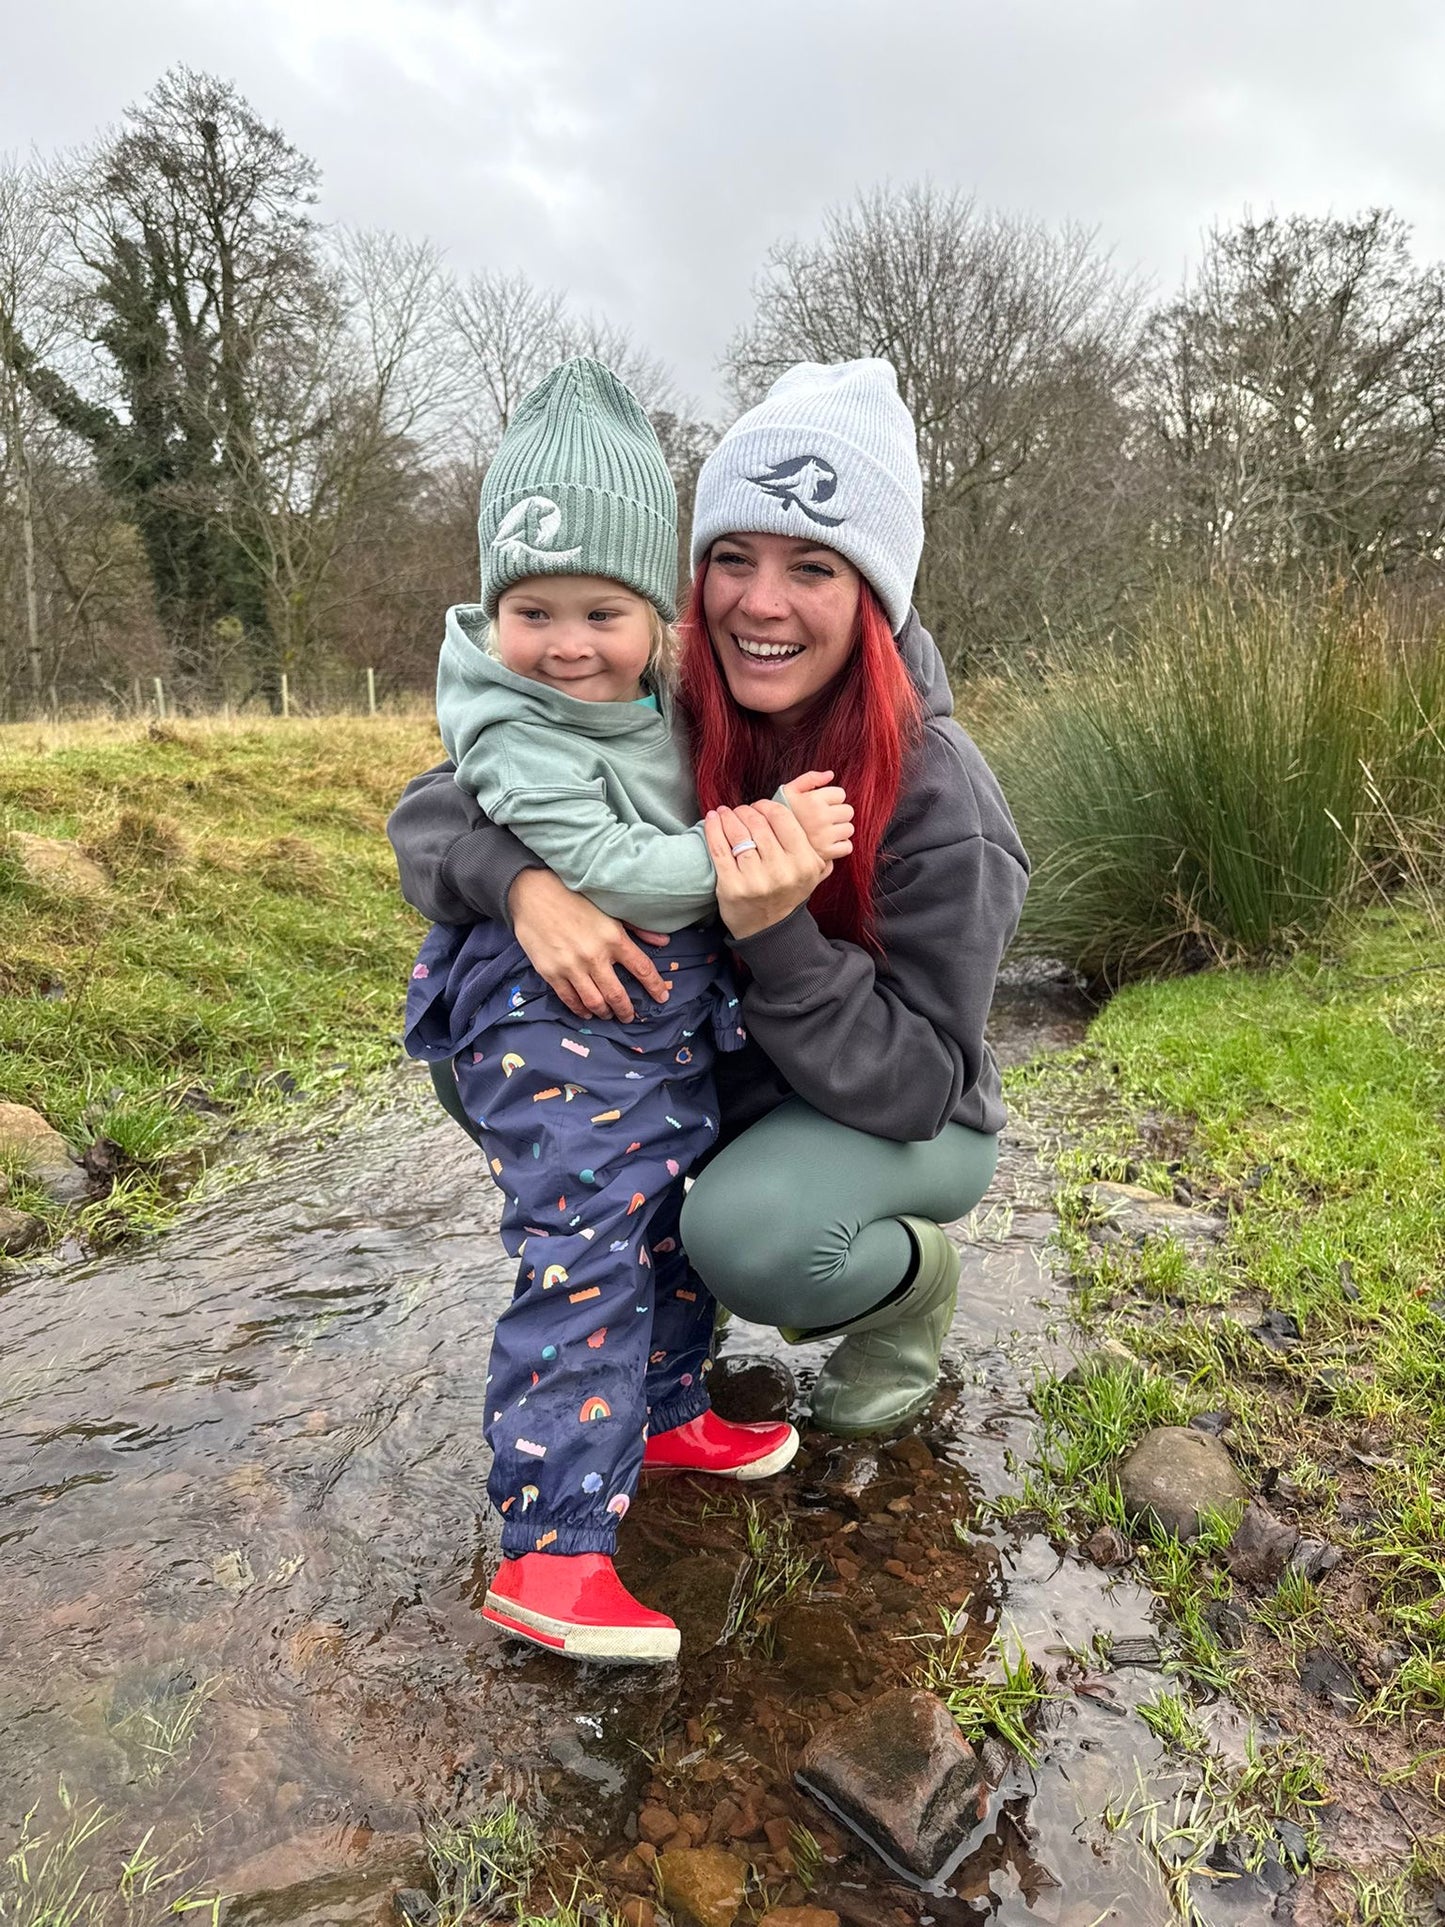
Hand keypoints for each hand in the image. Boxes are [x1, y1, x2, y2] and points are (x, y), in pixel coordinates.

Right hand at [507, 868, 670, 1020]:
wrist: (534, 893)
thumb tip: (664, 941)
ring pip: (594, 1002)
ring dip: (605, 1013)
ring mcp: (571, 967)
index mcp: (613, 938)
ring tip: (609, 1015)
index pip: (642, 969)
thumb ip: (638, 928)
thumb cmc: (574, 898)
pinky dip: (580, 1009)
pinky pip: (569, 999)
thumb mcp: (611, 908)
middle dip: (627, 1010)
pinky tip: (586, 1012)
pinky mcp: (551, 973)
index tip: (661, 997)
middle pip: (618, 995)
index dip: (654, 986)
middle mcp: (594, 956)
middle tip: (630, 1016)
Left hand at [703, 799, 832, 941]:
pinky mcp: (731, 886)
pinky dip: (713, 829)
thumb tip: (812, 816)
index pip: (783, 818)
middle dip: (746, 811)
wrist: (768, 930)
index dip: (767, 806)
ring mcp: (755, 879)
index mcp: (804, 862)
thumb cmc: (787, 894)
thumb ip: (818, 848)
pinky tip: (712, 819)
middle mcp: (781, 871)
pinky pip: (719, 849)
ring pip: (738, 833)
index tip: (759, 806)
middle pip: (758, 824)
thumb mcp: (812, 875)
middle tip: (740, 810)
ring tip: (725, 813)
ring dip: (728, 817)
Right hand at [779, 769, 853, 861]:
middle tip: (823, 819)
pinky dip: (840, 846)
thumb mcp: (789, 791)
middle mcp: (819, 817)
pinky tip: (827, 844)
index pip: (841, 794)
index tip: (820, 805)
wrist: (770, 843)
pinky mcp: (826, 852)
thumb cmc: (781, 815)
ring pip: (849, 829)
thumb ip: (809, 778)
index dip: (831, 799)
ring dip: (840, 830)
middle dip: (838, 814)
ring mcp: (823, 836)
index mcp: (812, 800)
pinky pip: (847, 847)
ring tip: (824, 831)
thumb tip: (830, 774)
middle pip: (848, 811)